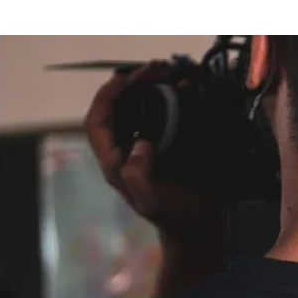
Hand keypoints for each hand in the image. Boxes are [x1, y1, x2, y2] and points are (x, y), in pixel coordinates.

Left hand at [84, 62, 220, 235]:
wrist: (200, 229)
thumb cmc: (175, 217)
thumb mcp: (152, 201)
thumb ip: (139, 175)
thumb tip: (140, 144)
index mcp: (115, 164)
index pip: (97, 123)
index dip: (106, 97)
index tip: (125, 79)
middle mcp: (127, 153)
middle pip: (119, 109)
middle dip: (134, 84)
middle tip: (157, 69)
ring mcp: (147, 151)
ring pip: (140, 110)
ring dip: (153, 88)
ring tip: (171, 73)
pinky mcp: (167, 149)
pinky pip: (164, 117)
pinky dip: (172, 100)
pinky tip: (186, 90)